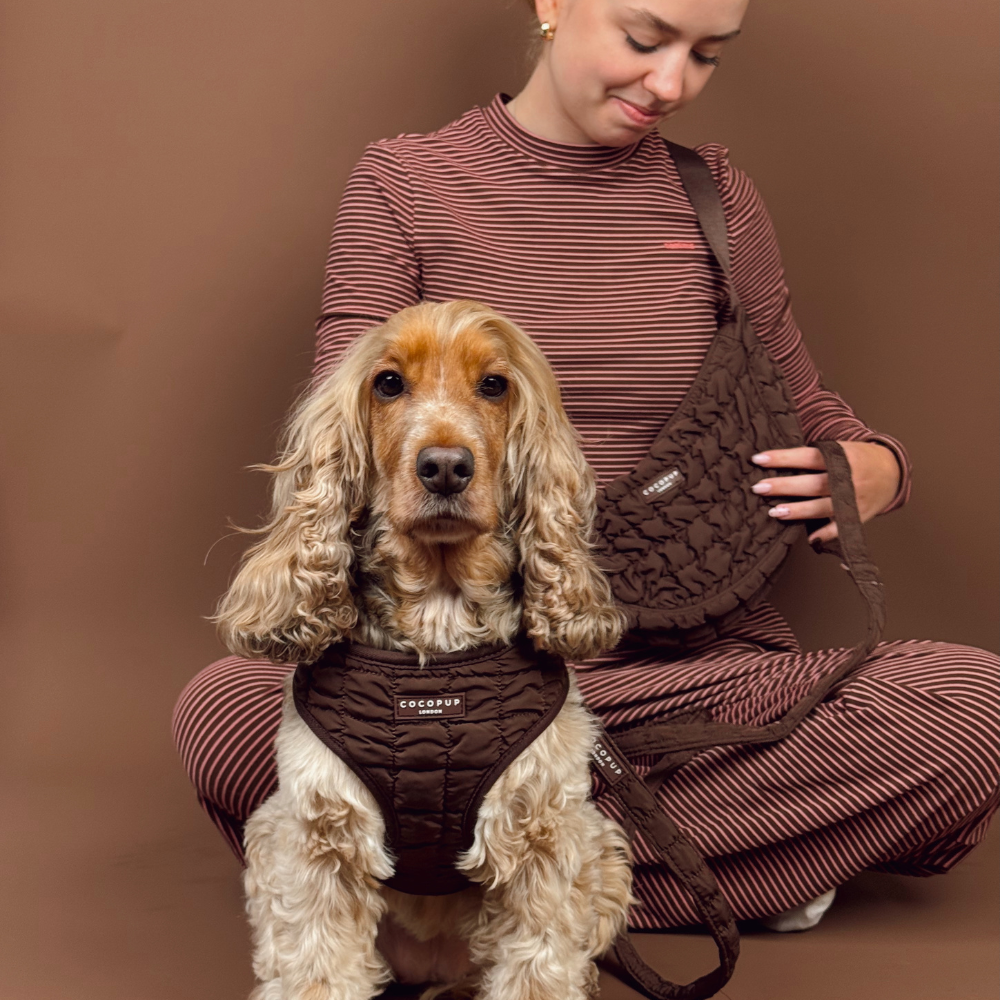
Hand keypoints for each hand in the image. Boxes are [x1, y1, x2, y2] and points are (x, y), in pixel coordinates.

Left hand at [750, 441, 900, 544]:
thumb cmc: (855, 458)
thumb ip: (812, 456)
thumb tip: (771, 460)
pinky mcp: (859, 517)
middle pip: (812, 484)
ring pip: (823, 507)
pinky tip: (810, 538)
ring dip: (798, 510)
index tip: (758, 459)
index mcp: (841, 457)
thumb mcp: (839, 448)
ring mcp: (854, 499)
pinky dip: (827, 534)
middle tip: (759, 487)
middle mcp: (848, 478)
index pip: (807, 456)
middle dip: (784, 486)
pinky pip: (841, 528)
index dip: (783, 458)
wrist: (892, 471)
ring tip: (774, 511)